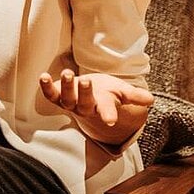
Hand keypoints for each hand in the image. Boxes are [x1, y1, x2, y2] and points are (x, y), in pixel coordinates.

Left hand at [38, 69, 153, 144]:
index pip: (107, 111)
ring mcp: (70, 103)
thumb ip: (134, 96)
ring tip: (67, 73)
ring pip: (67, 98)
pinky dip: (46, 86)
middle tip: (87, 80)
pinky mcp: (58, 96)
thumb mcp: (122, 91)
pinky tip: (43, 76)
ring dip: (66, 86)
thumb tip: (150, 100)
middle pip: (84, 103)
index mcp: (103, 107)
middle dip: (85, 93)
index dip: (108, 114)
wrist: (90, 95)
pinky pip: (50, 94)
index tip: (110, 120)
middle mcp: (85, 107)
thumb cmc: (108, 93)